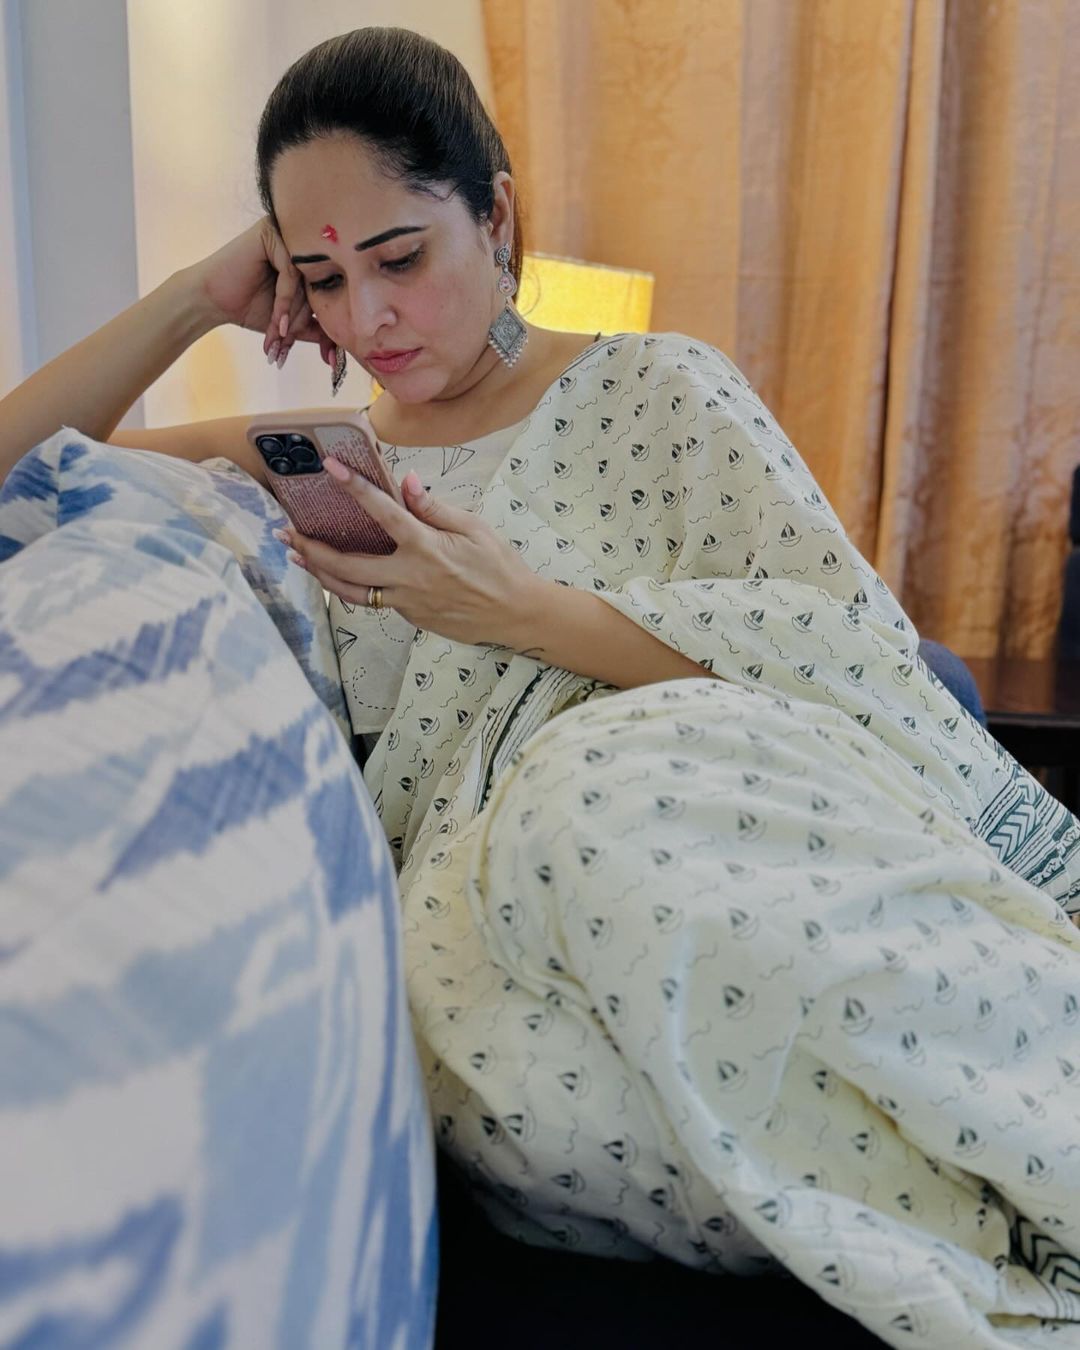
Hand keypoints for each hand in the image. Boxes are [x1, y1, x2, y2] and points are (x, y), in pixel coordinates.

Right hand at [183, 216, 337, 370]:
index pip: (329, 290)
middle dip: (302, 322)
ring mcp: (287, 234)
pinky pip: (290, 272)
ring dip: (292, 314)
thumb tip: (341, 352)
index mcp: (311, 259)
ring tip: (280, 335)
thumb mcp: (291, 321)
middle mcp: (302, 242)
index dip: (325, 324)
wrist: (212, 300)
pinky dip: (284, 301)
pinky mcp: (271, 233)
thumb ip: (317, 329)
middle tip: (288, 345)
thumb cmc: (249, 306)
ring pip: (305, 281)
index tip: (326, 356)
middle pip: (318, 286)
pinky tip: (277, 320)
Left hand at [281, 461, 544, 648]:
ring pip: (351, 591)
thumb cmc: (500, 567)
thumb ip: (435, 508)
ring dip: (321, 574)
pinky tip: (342, 575)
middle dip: (312, 549)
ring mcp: (406, 602)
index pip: (383, 513)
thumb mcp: (474, 529)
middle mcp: (409, 577)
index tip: (331, 469)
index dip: (355, 489)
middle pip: (347, 566)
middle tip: (286, 535)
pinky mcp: (410, 618)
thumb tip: (407, 482)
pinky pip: (375, 601)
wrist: (516, 615)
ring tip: (299, 558)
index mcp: (426, 548)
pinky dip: (354, 587)